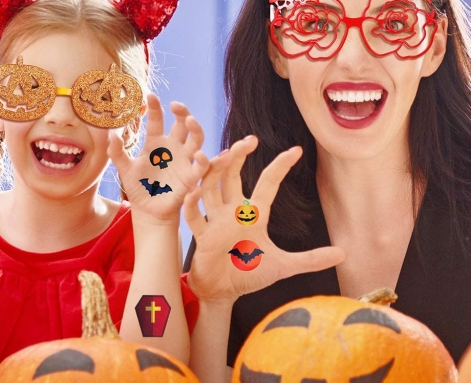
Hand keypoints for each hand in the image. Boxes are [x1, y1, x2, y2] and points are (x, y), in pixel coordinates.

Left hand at [108, 94, 208, 221]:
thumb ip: (118, 153)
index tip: (150, 95)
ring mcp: (183, 161)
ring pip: (196, 140)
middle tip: (177, 105)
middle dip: (182, 113)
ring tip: (190, 120)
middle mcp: (172, 147)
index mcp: (155, 143)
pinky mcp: (190, 177)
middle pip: (182, 125)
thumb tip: (111, 136)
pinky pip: (200, 167)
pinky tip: (200, 155)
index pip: (156, 120)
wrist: (147, 210)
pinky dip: (203, 161)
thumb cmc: (138, 187)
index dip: (155, 108)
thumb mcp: (125, 170)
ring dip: (196, 129)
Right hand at [183, 136, 346, 302]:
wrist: (223, 293)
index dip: (280, 166)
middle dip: (238, 156)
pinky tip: (194, 191)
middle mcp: (232, 212)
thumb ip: (310, 259)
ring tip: (219, 156)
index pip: (267, 183)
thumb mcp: (283, 266)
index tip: (296, 150)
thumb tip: (343, 253)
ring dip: (212, 171)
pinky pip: (193, 216)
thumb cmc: (249, 274)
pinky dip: (192, 203)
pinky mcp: (202, 236)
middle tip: (248, 140)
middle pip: (232, 176)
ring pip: (210, 187)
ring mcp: (215, 221)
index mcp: (253, 214)